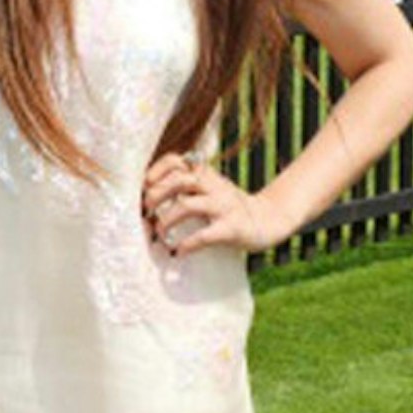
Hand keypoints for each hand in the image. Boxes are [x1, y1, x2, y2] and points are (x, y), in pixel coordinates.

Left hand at [141, 152, 284, 257]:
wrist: (267, 220)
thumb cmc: (228, 207)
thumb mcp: (209, 187)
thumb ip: (186, 185)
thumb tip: (147, 195)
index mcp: (206, 174)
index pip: (177, 161)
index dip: (156, 171)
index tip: (145, 186)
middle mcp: (214, 186)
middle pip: (178, 181)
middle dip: (156, 196)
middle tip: (146, 212)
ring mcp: (223, 206)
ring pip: (187, 205)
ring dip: (167, 220)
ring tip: (160, 233)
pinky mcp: (232, 228)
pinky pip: (204, 235)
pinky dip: (187, 244)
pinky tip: (179, 251)